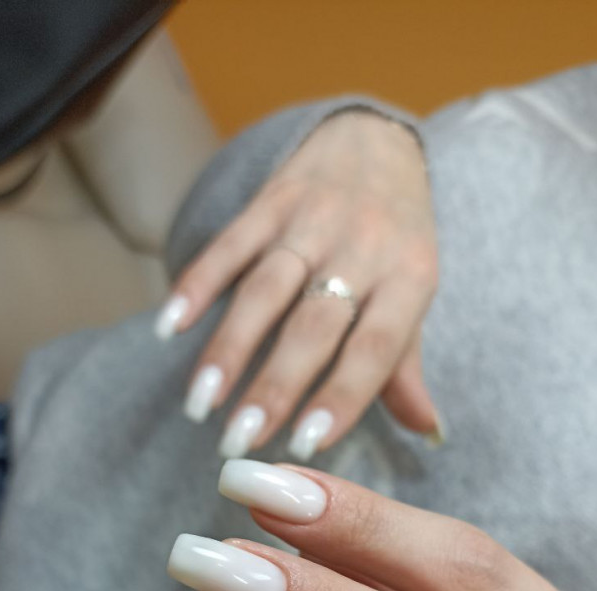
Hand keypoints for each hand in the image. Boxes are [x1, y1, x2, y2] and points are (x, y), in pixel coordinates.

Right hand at [156, 112, 439, 459]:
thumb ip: (406, 366)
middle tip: (240, 442)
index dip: (341, 396)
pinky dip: (195, 285)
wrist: (376, 140)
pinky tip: (168, 328)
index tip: (307, 445)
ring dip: (229, 349)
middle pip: (312, 326)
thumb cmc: (396, 239)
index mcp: (409, 278)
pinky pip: (229, 245)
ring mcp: (313, 220)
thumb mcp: (413, 295)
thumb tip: (429, 432)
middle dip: (274, 387)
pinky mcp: (270, 199)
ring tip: (200, 404)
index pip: (376, 347)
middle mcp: (363, 246)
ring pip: (265, 290)